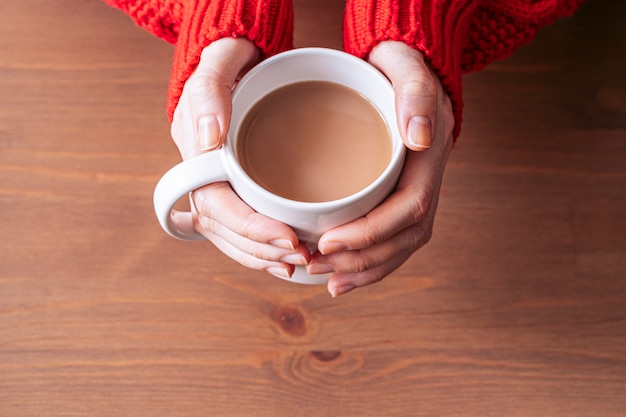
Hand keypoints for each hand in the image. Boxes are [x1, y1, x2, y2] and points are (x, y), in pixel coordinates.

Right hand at [171, 38, 309, 277]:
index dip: (251, 229)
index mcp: (195, 153)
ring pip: (229, 236)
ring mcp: (214, 184)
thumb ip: (209, 93)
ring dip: (262, 256)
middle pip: (224, 230)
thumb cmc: (231, 58)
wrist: (238, 57)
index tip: (289, 239)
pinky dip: (259, 248)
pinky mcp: (230, 188)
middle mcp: (200, 175)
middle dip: (262, 250)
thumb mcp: (220, 62)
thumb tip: (211, 138)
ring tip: (298, 264)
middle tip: (303, 257)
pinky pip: (237, 228)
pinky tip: (284, 258)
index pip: (218, 206)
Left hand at [307, 41, 455, 296]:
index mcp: (429, 157)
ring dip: (366, 270)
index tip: (330, 241)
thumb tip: (418, 137)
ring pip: (401, 245)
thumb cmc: (400, 66)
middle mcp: (428, 180)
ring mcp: (419, 191)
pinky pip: (395, 239)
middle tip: (318, 265)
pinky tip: (343, 273)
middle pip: (405, 237)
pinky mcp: (402, 196)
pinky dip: (371, 261)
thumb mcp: (407, 68)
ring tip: (329, 282)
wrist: (408, 68)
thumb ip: (416, 96)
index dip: (372, 232)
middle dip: (363, 259)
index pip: (409, 208)